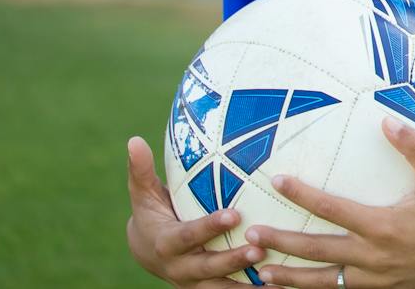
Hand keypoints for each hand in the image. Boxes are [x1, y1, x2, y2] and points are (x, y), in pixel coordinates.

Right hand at [125, 136, 266, 286]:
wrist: (147, 253)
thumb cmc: (151, 214)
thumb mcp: (144, 195)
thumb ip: (141, 171)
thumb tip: (134, 140)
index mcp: (166, 242)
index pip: (188, 236)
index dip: (209, 227)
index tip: (234, 215)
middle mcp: (180, 268)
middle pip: (207, 267)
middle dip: (232, 260)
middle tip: (259, 248)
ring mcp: (195, 283)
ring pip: (221, 288)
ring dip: (246, 284)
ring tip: (274, 274)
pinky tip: (281, 287)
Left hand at [248, 117, 414, 288]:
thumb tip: (388, 122)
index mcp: (384, 226)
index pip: (332, 208)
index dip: (302, 195)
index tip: (277, 180)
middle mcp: (375, 256)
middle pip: (317, 251)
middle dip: (281, 243)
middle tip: (251, 236)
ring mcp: (378, 279)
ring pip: (324, 282)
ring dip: (291, 278)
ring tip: (261, 274)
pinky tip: (302, 288)